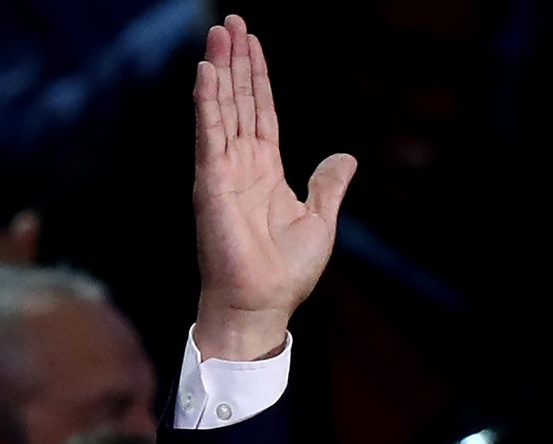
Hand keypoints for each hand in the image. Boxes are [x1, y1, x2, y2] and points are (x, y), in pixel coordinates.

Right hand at [192, 15, 355, 359]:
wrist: (262, 305)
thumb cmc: (285, 273)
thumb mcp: (319, 220)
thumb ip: (327, 185)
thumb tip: (346, 158)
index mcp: (266, 171)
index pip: (260, 113)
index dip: (256, 78)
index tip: (252, 44)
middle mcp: (240, 165)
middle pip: (237, 101)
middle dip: (235, 61)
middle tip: (231, 22)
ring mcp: (223, 172)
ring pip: (221, 109)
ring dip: (220, 70)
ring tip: (219, 34)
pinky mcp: (211, 184)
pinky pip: (209, 136)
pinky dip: (207, 103)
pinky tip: (206, 74)